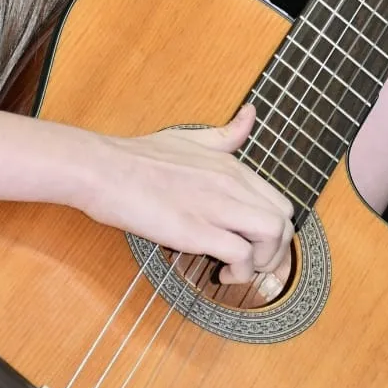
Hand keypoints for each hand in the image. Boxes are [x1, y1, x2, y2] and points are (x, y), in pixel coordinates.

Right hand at [80, 104, 294, 295]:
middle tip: (251, 264)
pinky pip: (241, 255)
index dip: (276, 232)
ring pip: (273, 235)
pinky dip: (239, 271)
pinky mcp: (196, 230)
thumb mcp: (190, 137)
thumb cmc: (137, 156)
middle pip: (284, 221)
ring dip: (263, 262)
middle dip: (276, 251)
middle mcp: (231, 183)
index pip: (280, 202)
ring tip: (237, 270)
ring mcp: (215, 205)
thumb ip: (225, 134)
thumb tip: (250, 115)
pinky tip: (220, 273)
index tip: (255, 246)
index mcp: (231, 166)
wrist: (102, 168)